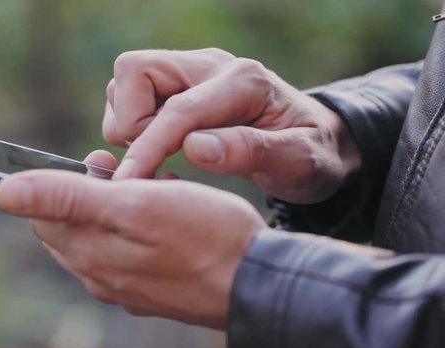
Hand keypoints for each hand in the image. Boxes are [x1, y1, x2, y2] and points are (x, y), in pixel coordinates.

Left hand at [0, 151, 266, 328]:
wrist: (258, 280)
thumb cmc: (204, 234)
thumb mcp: (133, 204)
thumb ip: (66, 198)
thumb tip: (4, 192)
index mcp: (88, 252)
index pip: (41, 212)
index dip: (63, 180)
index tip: (98, 162)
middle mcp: (100, 276)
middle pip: (70, 225)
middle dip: (91, 192)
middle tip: (131, 173)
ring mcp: (126, 287)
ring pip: (102, 236)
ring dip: (119, 207)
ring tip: (156, 189)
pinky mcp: (151, 291)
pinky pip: (129, 252)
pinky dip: (140, 228)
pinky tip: (169, 215)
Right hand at [104, 48, 360, 203]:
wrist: (319, 141)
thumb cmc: (312, 155)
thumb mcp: (299, 162)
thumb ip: (250, 150)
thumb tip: (193, 148)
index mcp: (244, 81)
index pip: (179, 108)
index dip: (148, 146)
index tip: (130, 184)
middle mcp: (210, 66)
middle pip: (134, 70)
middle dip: (130, 123)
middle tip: (154, 162)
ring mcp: (190, 72)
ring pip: (126, 83)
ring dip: (129, 125)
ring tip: (160, 158)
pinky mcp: (178, 86)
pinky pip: (130, 96)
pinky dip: (132, 127)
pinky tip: (159, 151)